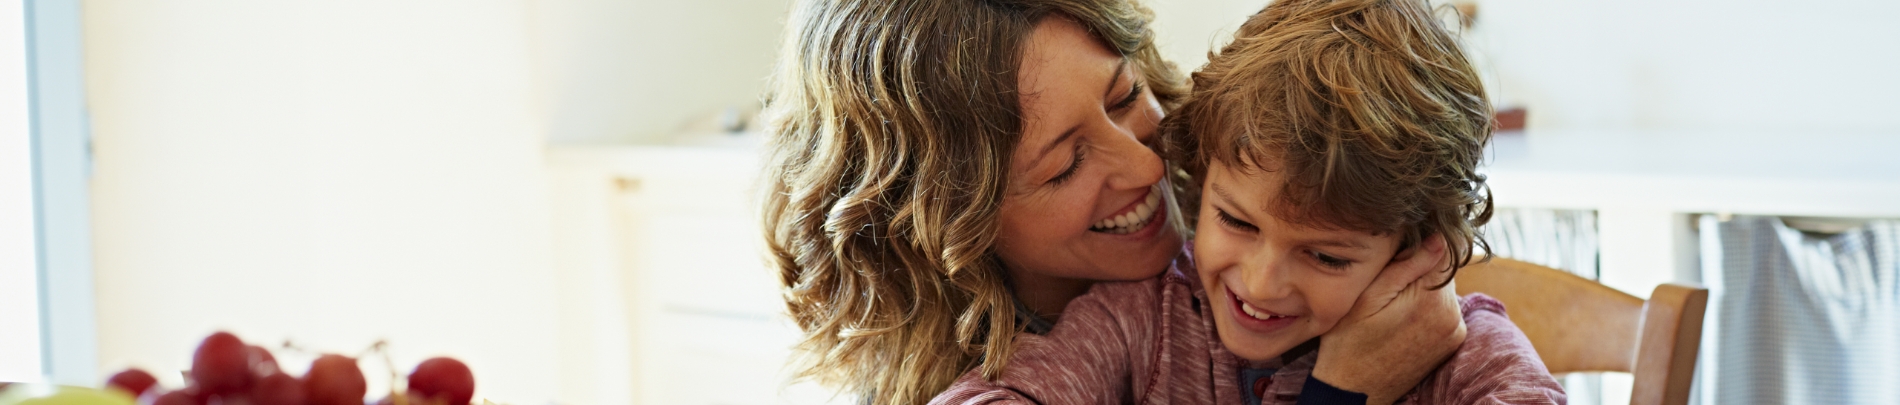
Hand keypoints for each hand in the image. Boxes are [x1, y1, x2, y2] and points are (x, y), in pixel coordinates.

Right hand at [1312, 235, 1466, 404]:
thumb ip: (1407, 265)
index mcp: (1433, 299)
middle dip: (1418, 269)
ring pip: (1441, 290)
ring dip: (1421, 288)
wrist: (1353, 391)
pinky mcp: (1451, 343)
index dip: (1418, 246)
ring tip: (1389, 304)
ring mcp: (1455, 332)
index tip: (1395, 254)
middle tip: (1384, 282)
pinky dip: (1425, 307)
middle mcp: (1452, 316)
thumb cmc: (1349, 343)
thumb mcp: (1368, 296)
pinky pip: (1442, 310)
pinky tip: (1399, 319)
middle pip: (1442, 271)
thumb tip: (1439, 237)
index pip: (1441, 250)